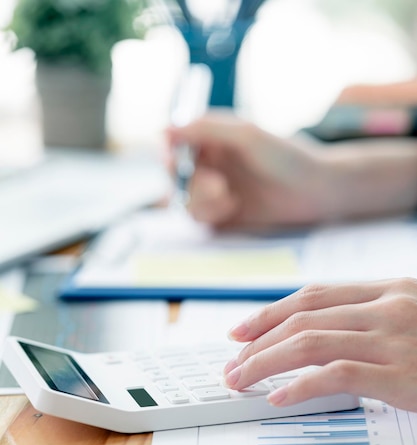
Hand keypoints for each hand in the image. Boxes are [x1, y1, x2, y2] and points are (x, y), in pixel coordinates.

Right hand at [167, 111, 329, 229]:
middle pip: (175, 174)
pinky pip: (200, 218)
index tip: (172, 160)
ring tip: (229, 197)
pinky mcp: (223, 217)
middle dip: (191, 181)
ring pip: (185, 198)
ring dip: (202, 199)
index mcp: (212, 138)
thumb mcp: (246, 135)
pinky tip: (234, 208)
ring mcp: (215, 191)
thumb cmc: (287, 157)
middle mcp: (210, 163)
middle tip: (217, 184)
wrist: (316, 191)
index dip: (168, 152)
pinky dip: (211, 214)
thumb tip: (165, 128)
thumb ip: (205, 129)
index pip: (174, 143)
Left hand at [223, 278, 416, 411]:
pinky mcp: (400, 375)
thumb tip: (315, 336)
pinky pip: (337, 375)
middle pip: (304, 319)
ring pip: (310, 343)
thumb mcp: (413, 319)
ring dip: (265, 363)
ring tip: (242, 379)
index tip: (242, 330)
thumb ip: (370, 319)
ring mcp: (394, 340)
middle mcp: (389, 308)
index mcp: (391, 291)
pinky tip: (279, 396)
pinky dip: (301, 386)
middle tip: (234, 363)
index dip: (270, 313)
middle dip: (259, 342)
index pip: (315, 296)